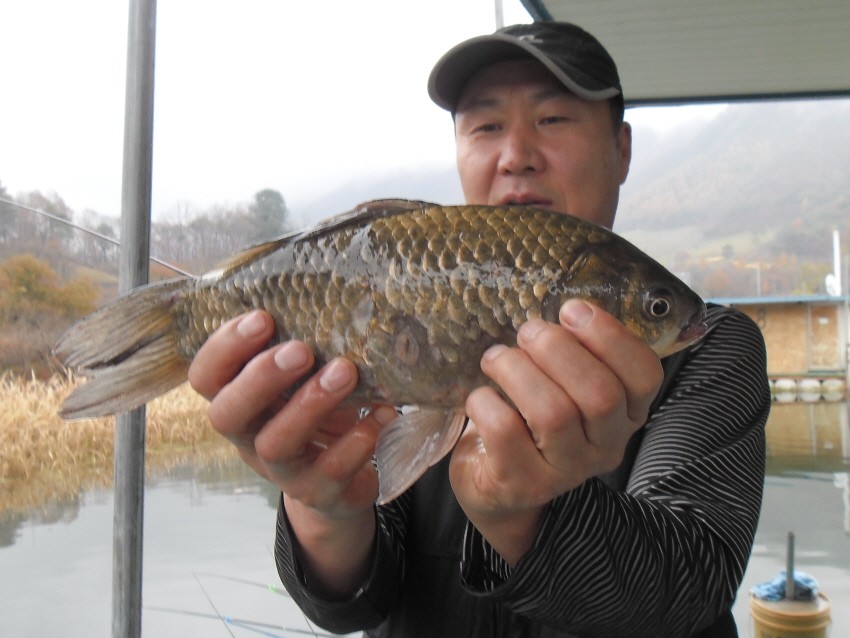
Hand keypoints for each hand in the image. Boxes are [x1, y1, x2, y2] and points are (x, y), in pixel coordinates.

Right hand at [188, 310, 393, 595]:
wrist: (340, 479)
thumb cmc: (316, 411)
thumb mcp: (301, 377)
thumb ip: (299, 343)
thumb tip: (329, 285)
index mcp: (238, 400)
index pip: (205, 377)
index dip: (224, 348)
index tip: (262, 317)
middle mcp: (249, 436)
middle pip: (228, 414)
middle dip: (261, 378)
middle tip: (301, 350)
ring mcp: (282, 470)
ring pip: (276, 444)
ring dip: (310, 404)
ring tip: (345, 371)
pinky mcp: (320, 491)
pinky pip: (331, 472)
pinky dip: (357, 441)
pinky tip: (382, 412)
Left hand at [449, 299, 663, 564]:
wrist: (495, 483)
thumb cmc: (530, 416)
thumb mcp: (563, 383)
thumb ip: (572, 350)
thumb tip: (556, 303)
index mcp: (626, 413)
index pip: (644, 375)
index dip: (611, 336)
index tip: (571, 309)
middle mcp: (605, 446)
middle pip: (599, 394)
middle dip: (558, 350)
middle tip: (527, 332)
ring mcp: (566, 472)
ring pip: (553, 413)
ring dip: (517, 371)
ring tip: (496, 358)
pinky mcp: (521, 484)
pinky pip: (506, 433)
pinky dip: (486, 403)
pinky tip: (480, 396)